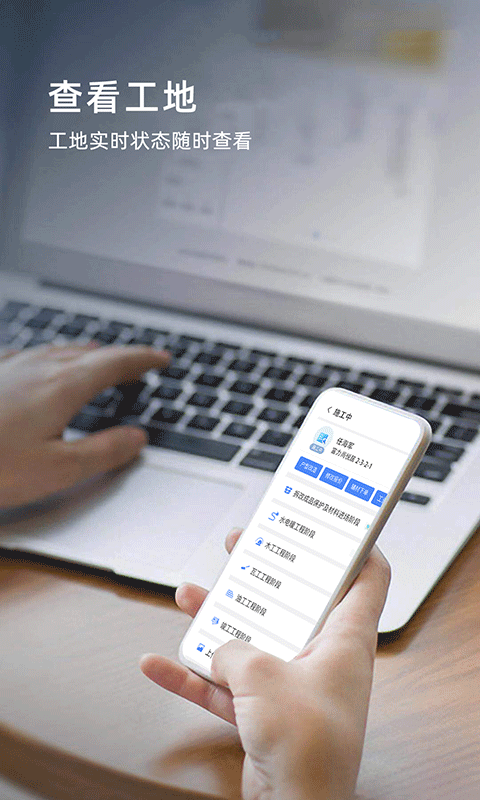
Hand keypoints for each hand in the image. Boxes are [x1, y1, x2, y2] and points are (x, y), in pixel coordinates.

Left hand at [0, 343, 168, 507]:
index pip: (116, 363)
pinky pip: (33, 354)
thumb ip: (103, 452)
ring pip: (61, 351)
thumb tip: (136, 439)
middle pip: (91, 353)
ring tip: (100, 359)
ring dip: (88, 354)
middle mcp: (38, 367)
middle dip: (120, 357)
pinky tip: (45, 363)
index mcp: (63, 387)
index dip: (143, 360)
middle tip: (139, 364)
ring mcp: (11, 366)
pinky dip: (55, 357)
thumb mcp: (57, 469)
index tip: (161, 359)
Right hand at [141, 531, 389, 799]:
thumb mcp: (263, 674)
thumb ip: (235, 648)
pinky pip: (225, 685)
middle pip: (294, 601)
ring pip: (252, 639)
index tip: (330, 523)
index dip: (355, 546)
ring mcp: (292, 687)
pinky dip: (194, 675)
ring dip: (217, 621)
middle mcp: (321, 658)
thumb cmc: (306, 744)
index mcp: (344, 639)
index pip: (367, 578)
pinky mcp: (265, 714)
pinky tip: (159, 664)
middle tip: (242, 546)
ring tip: (189, 594)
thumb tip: (218, 648)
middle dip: (264, 574)